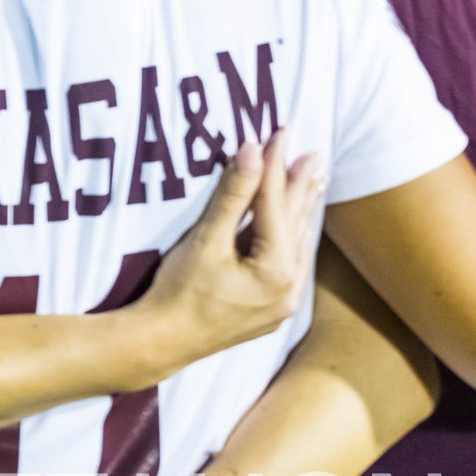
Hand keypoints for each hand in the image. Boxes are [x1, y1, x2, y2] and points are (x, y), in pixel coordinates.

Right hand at [140, 134, 323, 372]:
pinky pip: (288, 261)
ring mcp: (283, 301)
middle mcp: (290, 287)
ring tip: (313, 181)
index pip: (276, 205)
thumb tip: (252, 152)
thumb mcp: (204, 240)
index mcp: (277, 270)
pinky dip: (290, 235)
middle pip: (295, 225)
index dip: (276, 166)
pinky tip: (294, 226)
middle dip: (300, 185)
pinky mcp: (270, 308)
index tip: (280, 134)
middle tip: (312, 152)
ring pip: (295, 244)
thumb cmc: (179, 291)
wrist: (162, 341)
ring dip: (300, 209)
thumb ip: (233, 196)